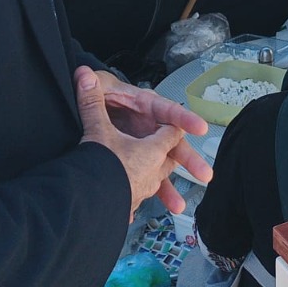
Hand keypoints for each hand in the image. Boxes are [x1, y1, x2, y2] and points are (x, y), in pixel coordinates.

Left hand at [76, 68, 206, 215]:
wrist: (96, 108)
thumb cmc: (103, 95)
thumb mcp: (99, 91)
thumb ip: (93, 89)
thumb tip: (82, 75)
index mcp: (146, 106)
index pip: (168, 110)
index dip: (184, 118)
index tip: (200, 128)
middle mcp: (150, 126)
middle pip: (173, 143)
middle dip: (189, 159)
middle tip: (204, 174)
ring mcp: (144, 145)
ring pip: (161, 167)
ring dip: (168, 187)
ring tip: (177, 206)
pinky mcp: (134, 161)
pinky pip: (142, 180)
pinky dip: (141, 196)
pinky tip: (135, 211)